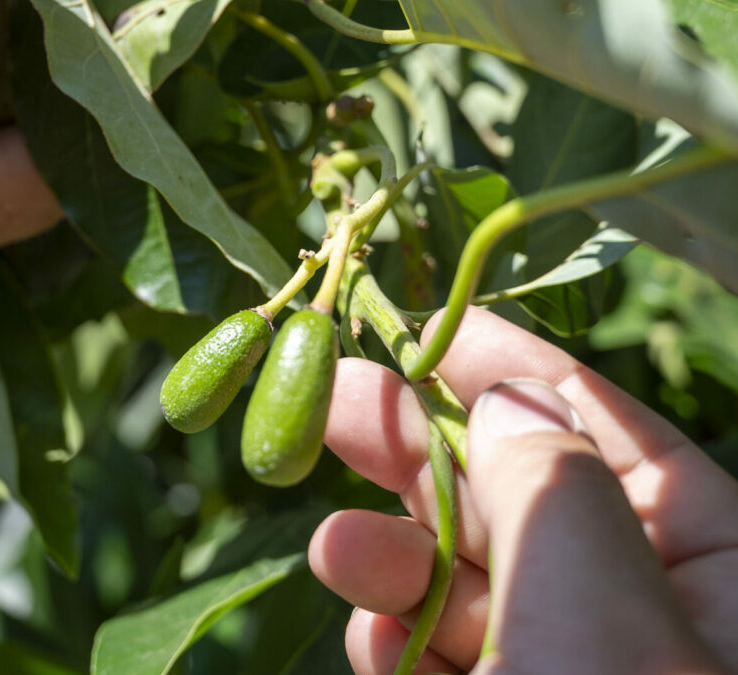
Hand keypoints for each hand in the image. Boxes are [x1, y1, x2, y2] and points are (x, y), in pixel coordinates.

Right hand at [309, 308, 737, 673]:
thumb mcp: (593, 604)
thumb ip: (548, 481)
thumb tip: (505, 398)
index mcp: (718, 573)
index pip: (612, 435)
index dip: (516, 368)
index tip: (427, 322)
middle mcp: (636, 610)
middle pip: (515, 495)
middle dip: (419, 450)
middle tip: (336, 394)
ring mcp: (561, 661)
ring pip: (464, 577)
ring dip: (392, 558)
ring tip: (336, 549)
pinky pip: (438, 650)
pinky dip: (399, 636)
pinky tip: (377, 637)